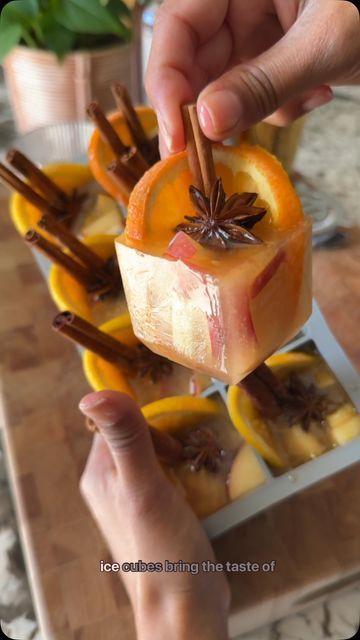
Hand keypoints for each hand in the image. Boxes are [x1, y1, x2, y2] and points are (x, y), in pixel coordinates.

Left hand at [79, 390, 229, 639]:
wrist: (185, 608)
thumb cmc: (162, 549)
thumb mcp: (144, 488)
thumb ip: (124, 440)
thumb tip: (92, 394)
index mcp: (99, 475)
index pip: (116, 422)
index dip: (146, 423)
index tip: (172, 443)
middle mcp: (110, 486)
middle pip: (139, 437)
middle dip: (167, 439)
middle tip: (187, 460)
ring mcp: (133, 502)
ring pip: (156, 457)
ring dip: (179, 457)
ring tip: (197, 471)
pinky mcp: (156, 515)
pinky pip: (168, 478)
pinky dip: (185, 475)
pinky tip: (201, 486)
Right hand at [145, 0, 359, 153]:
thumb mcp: (324, 42)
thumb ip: (264, 81)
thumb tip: (207, 124)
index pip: (178, 23)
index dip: (166, 80)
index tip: (175, 136)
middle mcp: (242, 1)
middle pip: (197, 60)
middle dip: (213, 106)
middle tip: (219, 149)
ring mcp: (261, 28)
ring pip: (228, 85)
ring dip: (260, 108)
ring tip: (304, 97)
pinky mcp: (280, 55)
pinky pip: (259, 92)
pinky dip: (284, 105)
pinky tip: (318, 93)